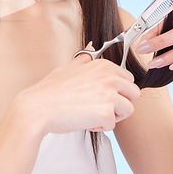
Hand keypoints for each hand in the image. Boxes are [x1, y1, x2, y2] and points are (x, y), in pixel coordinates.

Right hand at [17, 42, 140, 134]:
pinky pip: (113, 125)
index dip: (118, 89)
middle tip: (101, 106)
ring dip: (113, 116)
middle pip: (134, 93)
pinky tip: (86, 121)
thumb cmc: (51, 90)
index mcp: (102, 65)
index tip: (104, 94)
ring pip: (128, 110)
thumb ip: (84, 58)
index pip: (128, 78)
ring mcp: (109, 95)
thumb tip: (91, 46)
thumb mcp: (68, 67)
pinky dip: (100, 127)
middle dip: (121, 102)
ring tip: (93, 114)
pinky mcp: (106, 113)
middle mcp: (109, 77)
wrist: (39, 107)